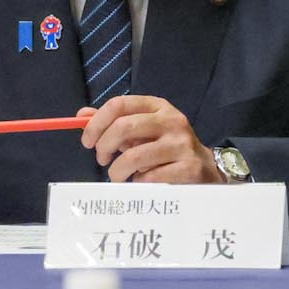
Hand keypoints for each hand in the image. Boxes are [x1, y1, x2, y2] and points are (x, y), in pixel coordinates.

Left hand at [81, 94, 220, 184]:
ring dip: (118, 172)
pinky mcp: (188, 168)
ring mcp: (181, 144)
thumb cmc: (166, 148)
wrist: (206, 168)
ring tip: (119, 176)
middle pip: (123, 127)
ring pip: (133, 157)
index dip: (96, 123)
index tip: (87, 141)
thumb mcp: (144, 130)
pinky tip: (142, 182)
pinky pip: (148, 178)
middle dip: (104, 147)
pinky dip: (138, 184)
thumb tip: (82, 114)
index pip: (119, 104)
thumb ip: (115, 122)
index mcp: (157, 106)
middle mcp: (171, 120)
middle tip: (101, 160)